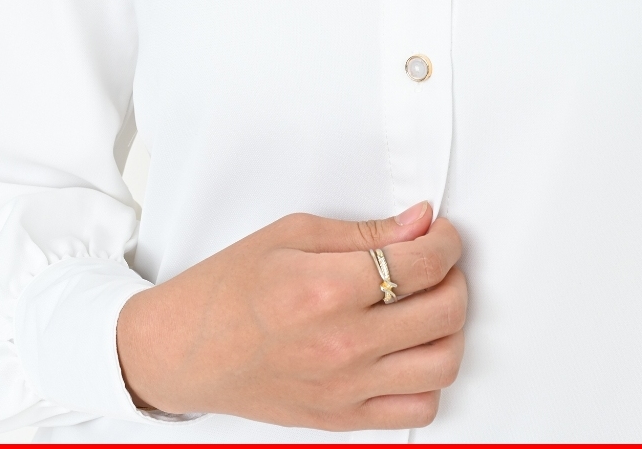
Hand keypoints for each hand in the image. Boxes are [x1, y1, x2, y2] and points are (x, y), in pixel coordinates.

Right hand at [116, 203, 466, 429]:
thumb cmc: (231, 286)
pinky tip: (409, 350)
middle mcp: (343, 344)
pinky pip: (417, 409)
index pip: (424, 264)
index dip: (447, 241)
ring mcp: (345, 389)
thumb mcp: (293, 234)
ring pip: (443, 364)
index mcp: (327, 288)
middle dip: (455, 277)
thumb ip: (366, 232)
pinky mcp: (342, 419)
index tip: (441, 233)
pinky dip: (429, 378)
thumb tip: (421, 222)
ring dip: (451, 328)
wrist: (186, 349)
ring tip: (428, 305)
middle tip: (437, 263)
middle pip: (445, 312)